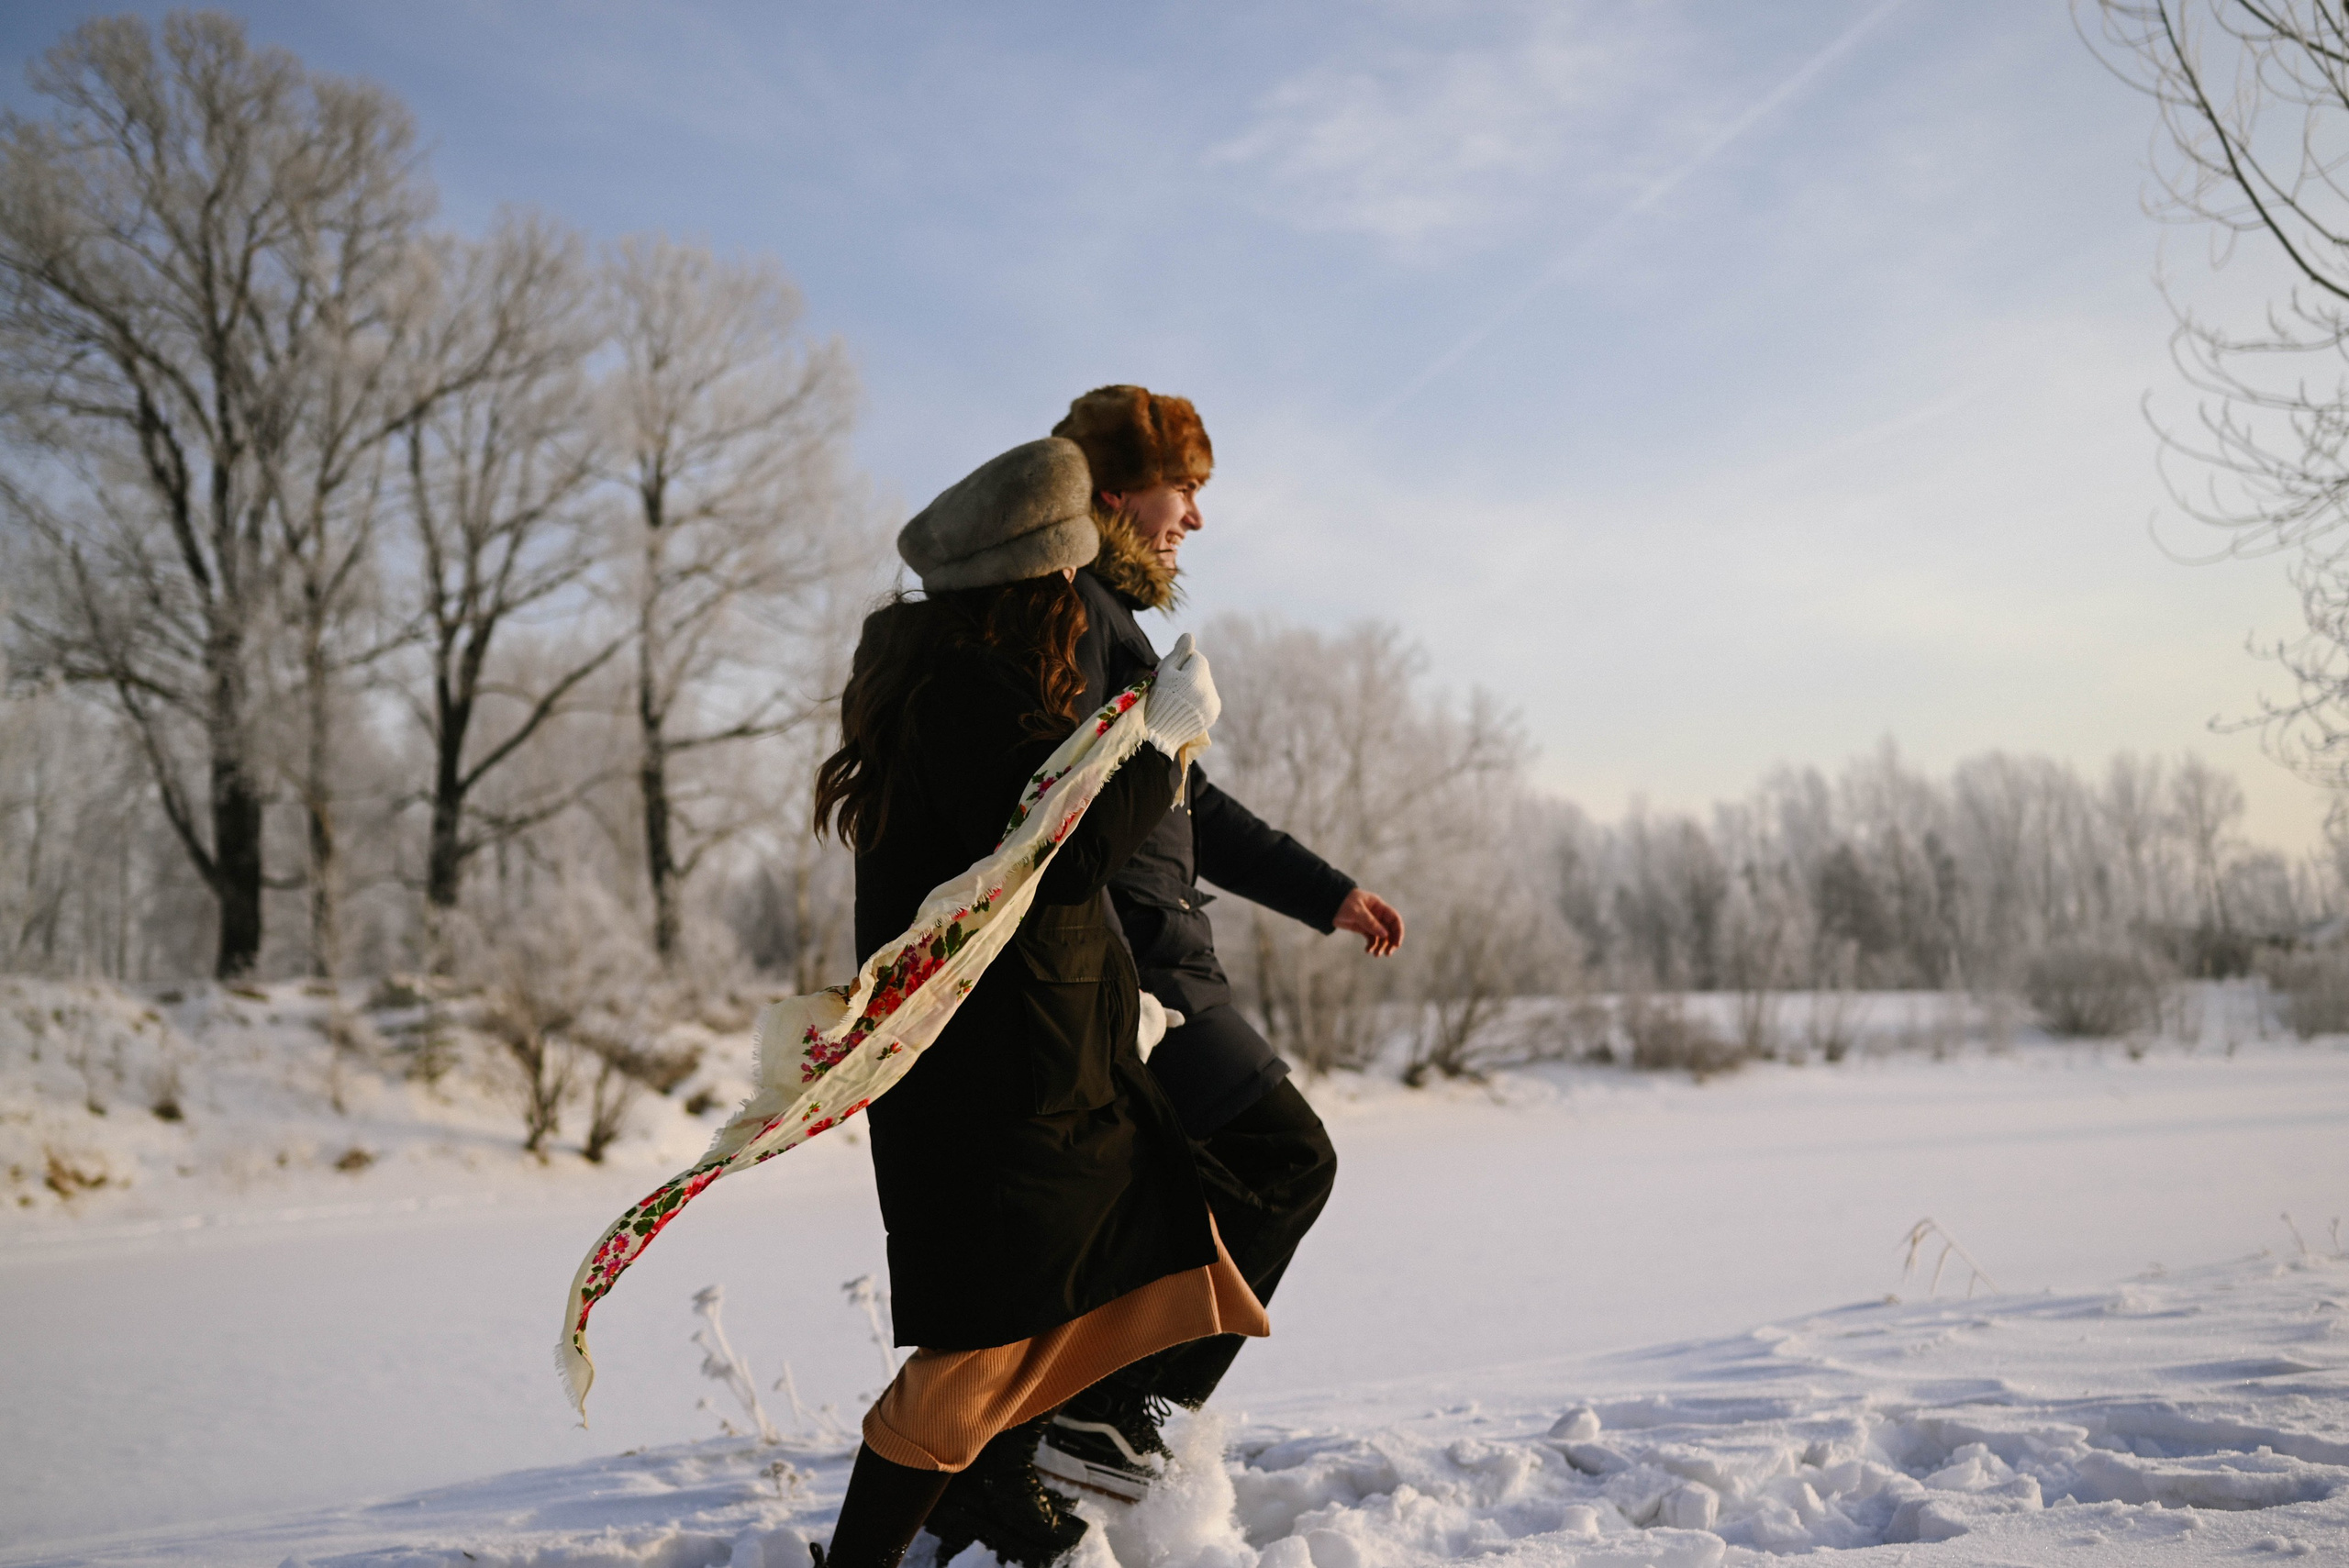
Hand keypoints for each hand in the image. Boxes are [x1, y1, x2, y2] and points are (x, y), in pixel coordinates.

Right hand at [1144, 631, 1220, 757]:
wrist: (1159, 733)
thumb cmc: (1157, 699)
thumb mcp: (1164, 673)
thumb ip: (1179, 653)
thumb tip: (1190, 635)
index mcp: (1197, 677)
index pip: (1195, 657)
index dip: (1180, 662)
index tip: (1168, 673)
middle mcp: (1209, 690)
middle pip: (1202, 671)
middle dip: (1189, 674)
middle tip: (1171, 686)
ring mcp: (1213, 704)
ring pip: (1205, 684)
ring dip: (1195, 686)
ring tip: (1178, 698)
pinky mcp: (1213, 714)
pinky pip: (1208, 698)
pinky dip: (1199, 699)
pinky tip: (1186, 706)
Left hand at [1334, 888, 1403, 956]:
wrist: (1328, 903)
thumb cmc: (1343, 902)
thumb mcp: (1356, 911)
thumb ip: (1370, 922)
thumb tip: (1385, 935)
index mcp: (1379, 906)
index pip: (1394, 919)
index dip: (1398, 931)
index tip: (1396, 944)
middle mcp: (1377, 914)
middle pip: (1390, 930)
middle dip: (1390, 942)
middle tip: (1388, 953)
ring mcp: (1370, 921)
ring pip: (1381, 936)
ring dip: (1380, 946)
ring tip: (1375, 955)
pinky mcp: (1363, 928)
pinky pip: (1371, 938)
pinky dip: (1371, 945)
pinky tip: (1368, 951)